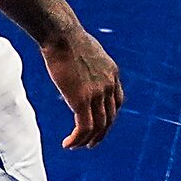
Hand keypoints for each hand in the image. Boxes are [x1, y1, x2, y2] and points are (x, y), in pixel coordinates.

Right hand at [40, 26, 121, 148]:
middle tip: (88, 143)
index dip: (109, 116)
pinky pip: (84, 128)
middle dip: (100, 133)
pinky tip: (68, 143)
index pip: (117, 102)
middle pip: (110, 118)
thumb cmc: (68, 37)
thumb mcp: (86, 49)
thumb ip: (88, 63)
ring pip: (98, 127)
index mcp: (112, 72)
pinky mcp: (82, 100)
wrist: (62, 34)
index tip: (98, 123)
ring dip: (87, 140)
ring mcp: (97, 93)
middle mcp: (109, 85)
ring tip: (76, 146)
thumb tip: (78, 64)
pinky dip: (77, 139)